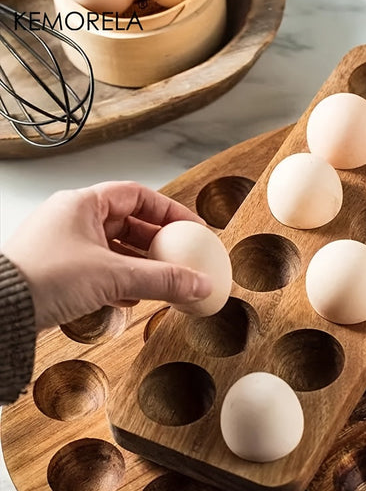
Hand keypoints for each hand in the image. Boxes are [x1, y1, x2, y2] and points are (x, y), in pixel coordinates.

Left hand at [1, 181, 212, 329]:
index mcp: (83, 204)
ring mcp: (66, 245)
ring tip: (164, 280)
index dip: (169, 210)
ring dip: (142, 265)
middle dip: (158, 243)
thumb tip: (199, 284)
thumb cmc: (41, 279)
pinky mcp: (61, 270)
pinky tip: (135, 295)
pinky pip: (102, 269)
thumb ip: (162, 279)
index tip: (191, 227)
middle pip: (130, 223)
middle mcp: (74, 220)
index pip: (138, 196)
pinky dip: (123, 280)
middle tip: (182, 257)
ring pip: (116, 248)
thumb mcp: (112, 276)